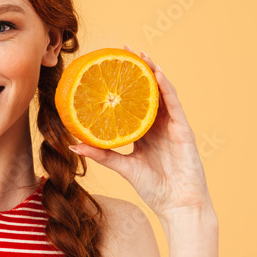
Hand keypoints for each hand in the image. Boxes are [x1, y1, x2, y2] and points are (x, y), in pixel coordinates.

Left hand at [69, 45, 212, 218]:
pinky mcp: (183, 130)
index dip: (124, 84)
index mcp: (145, 132)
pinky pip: (174, 104)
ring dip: (152, 71)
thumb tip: (72, 145)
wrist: (178, 206)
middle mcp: (159, 125)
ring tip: (140, 54)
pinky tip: (157, 74)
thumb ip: (101, 154)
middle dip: (137, 70)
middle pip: (148, 92)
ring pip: (162, 92)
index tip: (108, 66)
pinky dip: (166, 88)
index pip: (133, 102)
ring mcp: (173, 126)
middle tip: (123, 50)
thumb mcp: (123, 167)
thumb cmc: (154, 189)